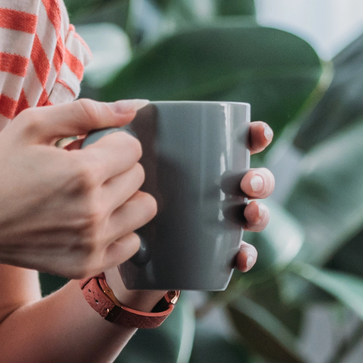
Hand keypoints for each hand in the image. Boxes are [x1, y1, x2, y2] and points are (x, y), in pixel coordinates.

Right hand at [0, 99, 152, 276]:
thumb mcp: (32, 125)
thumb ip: (87, 112)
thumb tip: (135, 107)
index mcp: (84, 173)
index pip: (133, 149)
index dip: (110, 143)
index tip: (85, 148)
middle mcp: (94, 211)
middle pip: (138, 178)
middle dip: (116, 168)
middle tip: (81, 171)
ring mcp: (92, 243)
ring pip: (142, 210)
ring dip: (123, 198)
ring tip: (89, 196)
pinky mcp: (87, 265)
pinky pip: (132, 243)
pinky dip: (118, 230)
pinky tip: (90, 221)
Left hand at [108, 120, 274, 307]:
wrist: (101, 246)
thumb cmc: (106, 189)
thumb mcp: (106, 155)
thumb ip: (107, 122)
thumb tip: (136, 106)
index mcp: (201, 161)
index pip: (238, 143)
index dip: (257, 136)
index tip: (258, 134)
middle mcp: (216, 191)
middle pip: (252, 181)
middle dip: (261, 180)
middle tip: (246, 183)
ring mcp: (216, 224)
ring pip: (251, 217)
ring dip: (260, 214)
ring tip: (248, 213)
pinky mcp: (209, 254)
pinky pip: (236, 256)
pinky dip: (246, 256)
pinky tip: (241, 256)